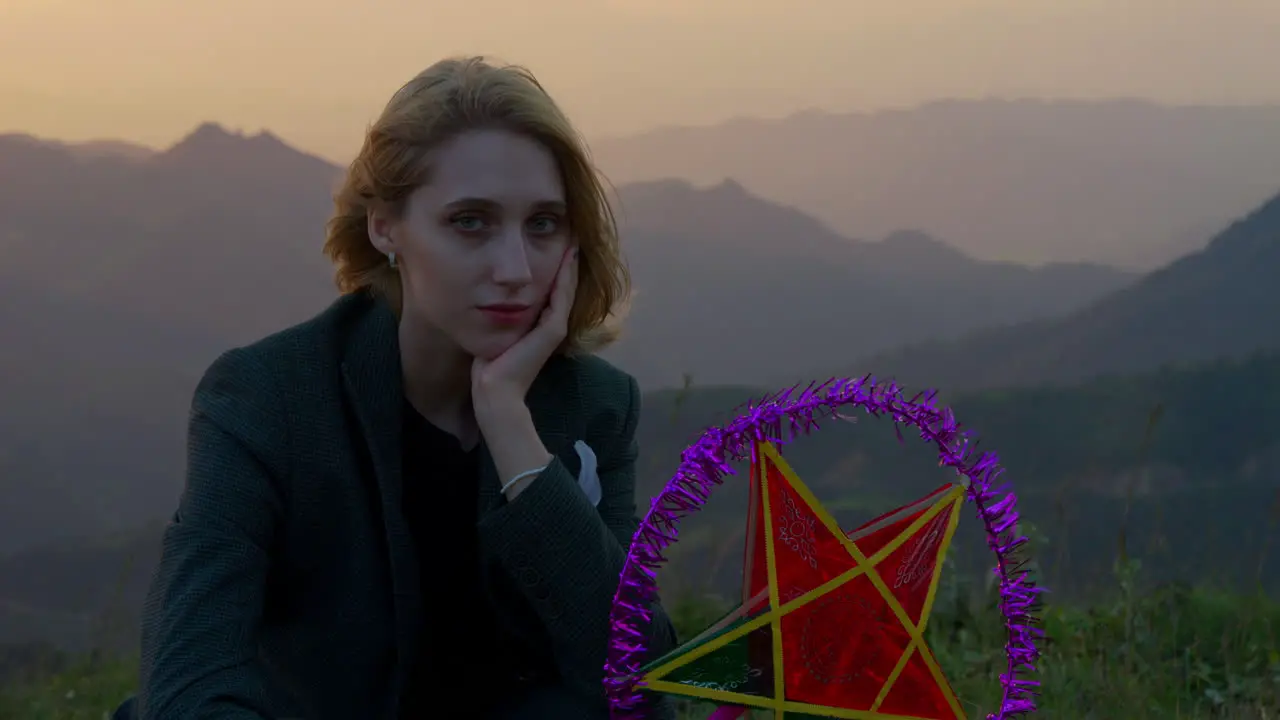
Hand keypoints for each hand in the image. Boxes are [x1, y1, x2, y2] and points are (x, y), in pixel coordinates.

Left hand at [471, 245, 577, 419]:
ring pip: (566, 286)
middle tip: (570, 232)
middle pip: (562, 284)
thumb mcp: (493, 329)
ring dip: (570, 262)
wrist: (494, 389)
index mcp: (538, 323)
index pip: (551, 287)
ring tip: (573, 238)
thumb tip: (485, 292)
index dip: (554, 265)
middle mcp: (551, 323)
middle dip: (565, 259)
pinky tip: (567, 255)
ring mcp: (555, 326)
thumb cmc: (488, 363)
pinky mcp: (553, 330)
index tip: (554, 240)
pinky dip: (565, 275)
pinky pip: (561, 295)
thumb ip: (496, 312)